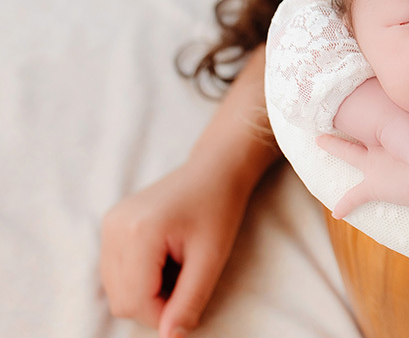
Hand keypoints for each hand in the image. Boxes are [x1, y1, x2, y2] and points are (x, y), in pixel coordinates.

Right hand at [101, 159, 250, 337]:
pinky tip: (163, 259)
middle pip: (120, 299)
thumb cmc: (219, 208)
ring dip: (145, 291)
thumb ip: (190, 300)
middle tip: (187, 280)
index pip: (135, 301)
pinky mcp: (110, 224)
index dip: (162, 314)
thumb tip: (171, 337)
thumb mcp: (212, 257)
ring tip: (177, 266)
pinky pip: (114, 271)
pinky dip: (137, 277)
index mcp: (139, 233)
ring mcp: (108, 224)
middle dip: (153, 304)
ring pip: (114, 289)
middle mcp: (114, 227)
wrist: (215, 169)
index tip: (189, 302)